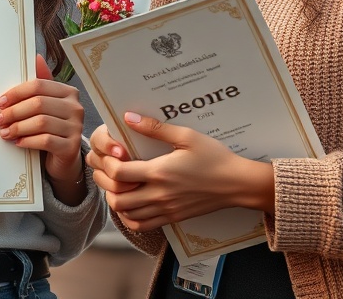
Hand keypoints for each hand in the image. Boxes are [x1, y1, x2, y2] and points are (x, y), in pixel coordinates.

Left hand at [0, 55, 84, 202]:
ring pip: (41, 122)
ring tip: (4, 132)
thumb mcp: (43, 106)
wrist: (63, 159)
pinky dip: (28, 140)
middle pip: (39, 103)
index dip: (16, 93)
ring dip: (18, 127)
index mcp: (68, 92)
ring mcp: (76, 127)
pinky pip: (46, 140)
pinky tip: (17, 142)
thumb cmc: (49, 129)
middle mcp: (75, 107)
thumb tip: (35, 57)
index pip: (39, 86)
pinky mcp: (72, 146)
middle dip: (14, 111)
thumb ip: (38, 86)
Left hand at [93, 112, 272, 231]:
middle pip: (117, 199)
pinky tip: (132, 202)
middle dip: (106, 184)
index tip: (110, 154)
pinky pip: (141, 225)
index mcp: (159, 172)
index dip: (107, 164)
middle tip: (108, 170)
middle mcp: (159, 195)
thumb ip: (155, 128)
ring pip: (126, 215)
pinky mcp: (172, 218)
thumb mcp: (187, 136)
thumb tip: (128, 117)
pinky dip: (129, 217)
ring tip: (118, 185)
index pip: (118, 174)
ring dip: (116, 201)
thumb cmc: (214, 157)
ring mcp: (165, 209)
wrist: (236, 183)